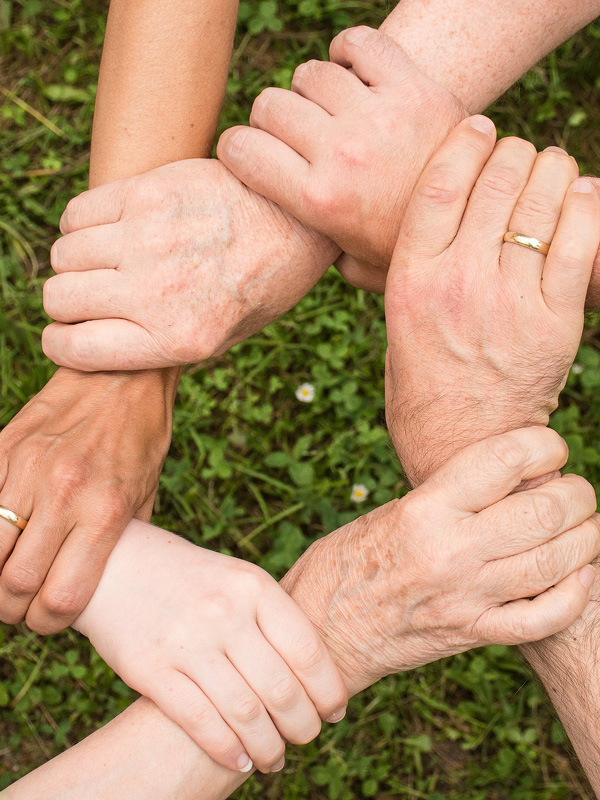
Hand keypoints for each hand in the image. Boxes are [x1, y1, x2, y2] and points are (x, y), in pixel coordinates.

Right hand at [0, 368, 174, 633]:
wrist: (122, 374)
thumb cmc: (140, 437)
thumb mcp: (146, 493)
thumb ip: (119, 540)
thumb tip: (100, 582)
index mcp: (106, 511)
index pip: (62, 597)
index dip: (49, 623)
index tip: (49, 620)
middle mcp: (64, 494)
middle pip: (14, 584)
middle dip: (13, 609)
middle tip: (20, 605)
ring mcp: (27, 469)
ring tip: (4, 577)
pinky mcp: (3, 448)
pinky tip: (0, 538)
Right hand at [41, 160, 338, 370]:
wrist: (298, 219)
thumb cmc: (262, 284)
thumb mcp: (224, 337)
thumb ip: (162, 346)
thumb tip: (101, 345)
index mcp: (179, 339)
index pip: (74, 349)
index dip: (61, 344)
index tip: (67, 335)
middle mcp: (158, 292)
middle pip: (59, 298)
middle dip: (67, 303)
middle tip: (92, 296)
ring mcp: (150, 239)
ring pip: (63, 255)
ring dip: (75, 262)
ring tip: (106, 261)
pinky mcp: (149, 193)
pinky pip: (77, 213)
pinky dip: (81, 224)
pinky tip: (110, 229)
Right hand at [74, 520, 347, 774]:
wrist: (116, 565)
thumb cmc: (190, 578)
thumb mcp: (237, 579)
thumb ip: (272, 617)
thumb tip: (316, 673)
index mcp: (253, 586)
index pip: (307, 650)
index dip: (328, 689)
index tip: (335, 711)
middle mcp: (224, 613)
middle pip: (281, 688)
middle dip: (303, 725)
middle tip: (307, 737)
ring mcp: (187, 642)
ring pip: (245, 713)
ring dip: (268, 747)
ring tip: (275, 759)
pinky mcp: (152, 670)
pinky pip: (200, 722)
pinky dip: (227, 750)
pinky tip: (239, 760)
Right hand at [217, 26, 465, 292]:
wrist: (480, 221)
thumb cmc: (409, 248)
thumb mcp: (355, 268)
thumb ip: (315, 252)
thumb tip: (286, 242)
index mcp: (319, 201)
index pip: (240, 149)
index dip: (237, 149)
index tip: (249, 154)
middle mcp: (342, 154)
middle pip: (270, 105)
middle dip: (272, 120)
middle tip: (294, 136)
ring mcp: (378, 117)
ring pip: (310, 73)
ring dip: (312, 91)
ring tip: (330, 111)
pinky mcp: (413, 88)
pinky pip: (360, 44)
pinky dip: (349, 51)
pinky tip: (353, 74)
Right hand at [281, 427, 598, 694]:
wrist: (321, 632)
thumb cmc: (345, 563)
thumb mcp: (389, 513)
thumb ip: (446, 497)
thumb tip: (505, 479)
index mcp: (424, 509)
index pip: (503, 460)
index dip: (543, 445)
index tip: (551, 447)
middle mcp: (449, 550)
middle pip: (543, 511)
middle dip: (577, 494)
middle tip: (577, 490)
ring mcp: (465, 597)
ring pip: (554, 562)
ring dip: (585, 538)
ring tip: (585, 525)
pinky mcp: (472, 634)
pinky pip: (541, 618)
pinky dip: (573, 595)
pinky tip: (581, 575)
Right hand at [384, 117, 599, 485]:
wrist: (461, 445)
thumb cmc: (423, 383)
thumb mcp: (396, 321)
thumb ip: (415, 266)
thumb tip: (439, 210)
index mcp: (411, 279)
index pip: (441, 184)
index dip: (466, 142)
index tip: (481, 127)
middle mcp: (458, 283)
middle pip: (497, 181)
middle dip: (515, 153)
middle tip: (520, 156)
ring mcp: (509, 301)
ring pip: (543, 202)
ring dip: (554, 171)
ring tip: (553, 170)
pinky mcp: (554, 322)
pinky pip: (580, 243)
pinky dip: (585, 208)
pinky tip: (581, 196)